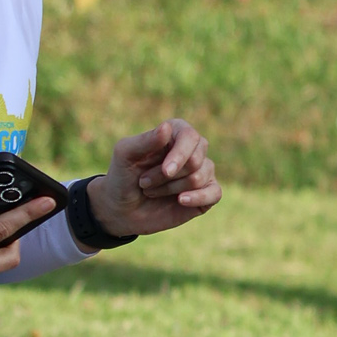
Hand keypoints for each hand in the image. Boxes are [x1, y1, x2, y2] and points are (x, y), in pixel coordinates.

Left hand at [87, 120, 219, 240]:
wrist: (121, 209)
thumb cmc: (122, 177)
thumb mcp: (124, 155)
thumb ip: (145, 141)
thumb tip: (167, 127)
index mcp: (176, 133)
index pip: (190, 137)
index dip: (179, 155)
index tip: (165, 171)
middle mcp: (193, 150)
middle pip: (195, 160)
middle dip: (166, 176)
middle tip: (144, 182)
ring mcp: (202, 172)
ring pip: (199, 178)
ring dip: (170, 189)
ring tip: (151, 191)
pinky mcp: (206, 194)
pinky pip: (215, 193)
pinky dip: (198, 198)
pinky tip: (181, 201)